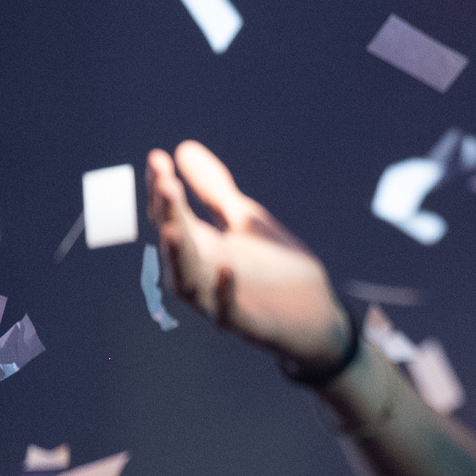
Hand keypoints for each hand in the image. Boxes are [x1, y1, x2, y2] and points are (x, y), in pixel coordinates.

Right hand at [146, 141, 350, 376]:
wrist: (318, 318)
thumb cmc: (277, 270)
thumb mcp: (246, 220)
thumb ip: (215, 190)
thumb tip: (182, 149)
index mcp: (201, 248)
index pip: (171, 217)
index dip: (162, 190)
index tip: (157, 158)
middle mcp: (203, 275)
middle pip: (176, 246)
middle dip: (168, 217)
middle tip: (166, 185)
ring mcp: (222, 303)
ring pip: (188, 284)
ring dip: (179, 258)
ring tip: (171, 229)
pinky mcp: (249, 326)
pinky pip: (229, 314)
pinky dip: (224, 293)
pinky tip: (227, 268)